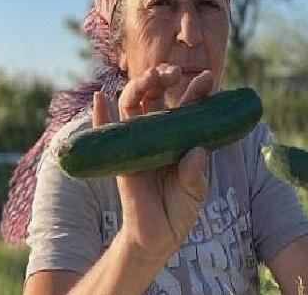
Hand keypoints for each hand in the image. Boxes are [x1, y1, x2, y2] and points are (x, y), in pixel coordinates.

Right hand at [92, 64, 214, 260]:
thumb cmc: (180, 209)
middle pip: (158, 98)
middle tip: (174, 71)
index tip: (208, 78)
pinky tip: (100, 97)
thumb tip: (197, 152)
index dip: (196, 91)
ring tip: (149, 76)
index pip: (189, 107)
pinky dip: (100, 114)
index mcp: (182, 137)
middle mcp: (159, 134)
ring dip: (139, 87)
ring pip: (133, 106)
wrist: (157, 235)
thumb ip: (195, 174)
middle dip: (164, 79)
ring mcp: (137, 142)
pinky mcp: (118, 156)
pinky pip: (106, 132)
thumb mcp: (195, 192)